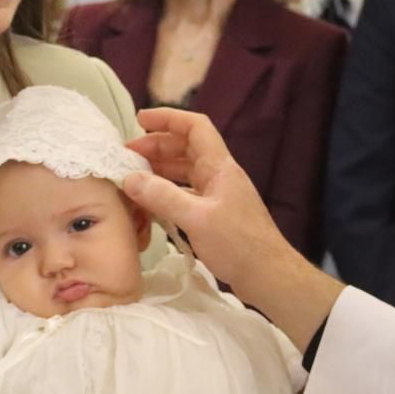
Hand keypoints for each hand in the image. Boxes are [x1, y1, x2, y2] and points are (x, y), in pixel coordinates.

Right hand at [125, 108, 341, 347]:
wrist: (268, 275)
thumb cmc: (238, 244)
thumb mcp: (196, 218)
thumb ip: (162, 197)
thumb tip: (129, 178)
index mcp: (220, 167)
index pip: (195, 127)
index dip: (168, 118)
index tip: (140, 119)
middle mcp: (219, 176)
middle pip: (186, 148)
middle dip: (156, 146)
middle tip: (126, 156)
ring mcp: (218, 196)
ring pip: (184, 173)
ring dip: (159, 171)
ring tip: (132, 178)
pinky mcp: (215, 215)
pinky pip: (186, 194)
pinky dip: (167, 194)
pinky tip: (149, 204)